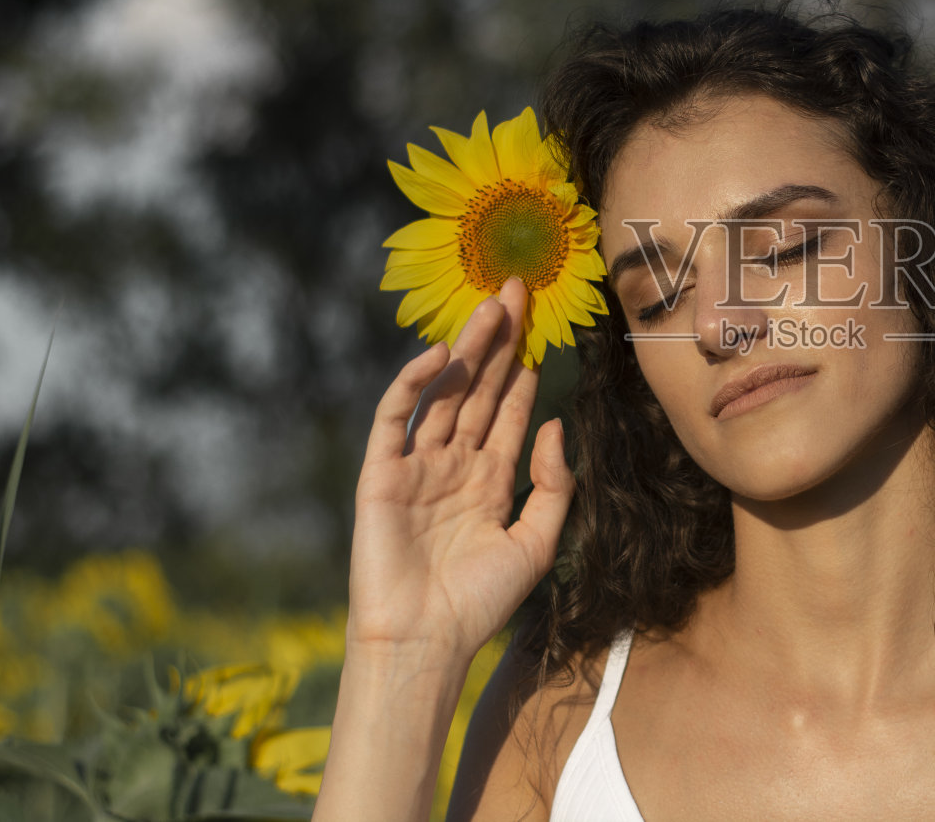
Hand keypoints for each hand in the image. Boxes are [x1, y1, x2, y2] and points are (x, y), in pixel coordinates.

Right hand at [346, 277, 574, 662]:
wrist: (426, 642)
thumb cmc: (481, 603)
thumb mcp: (537, 540)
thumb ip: (553, 483)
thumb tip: (553, 422)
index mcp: (488, 480)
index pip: (509, 413)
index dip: (524, 372)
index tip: (542, 330)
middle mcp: (452, 465)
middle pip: (478, 391)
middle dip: (498, 343)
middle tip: (517, 292)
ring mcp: (415, 467)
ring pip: (443, 395)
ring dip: (466, 350)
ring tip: (492, 307)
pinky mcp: (380, 474)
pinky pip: (395, 419)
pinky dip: (413, 385)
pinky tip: (439, 356)